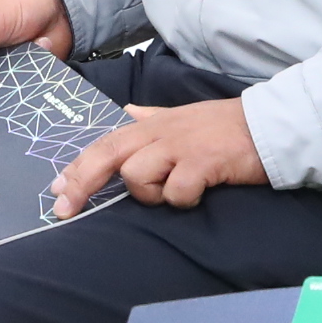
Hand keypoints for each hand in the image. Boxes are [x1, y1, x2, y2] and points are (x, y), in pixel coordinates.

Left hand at [53, 95, 267, 217]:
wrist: (265, 125)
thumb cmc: (222, 125)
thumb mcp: (181, 116)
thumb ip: (152, 117)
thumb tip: (128, 112)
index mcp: (150, 125)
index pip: (103, 144)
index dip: (76, 168)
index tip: (56, 190)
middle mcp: (158, 133)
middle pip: (106, 156)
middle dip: (81, 184)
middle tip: (64, 210)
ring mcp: (179, 147)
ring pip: (137, 175)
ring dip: (150, 193)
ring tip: (175, 189)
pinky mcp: (201, 163)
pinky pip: (176, 191)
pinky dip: (182, 198)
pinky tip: (199, 192)